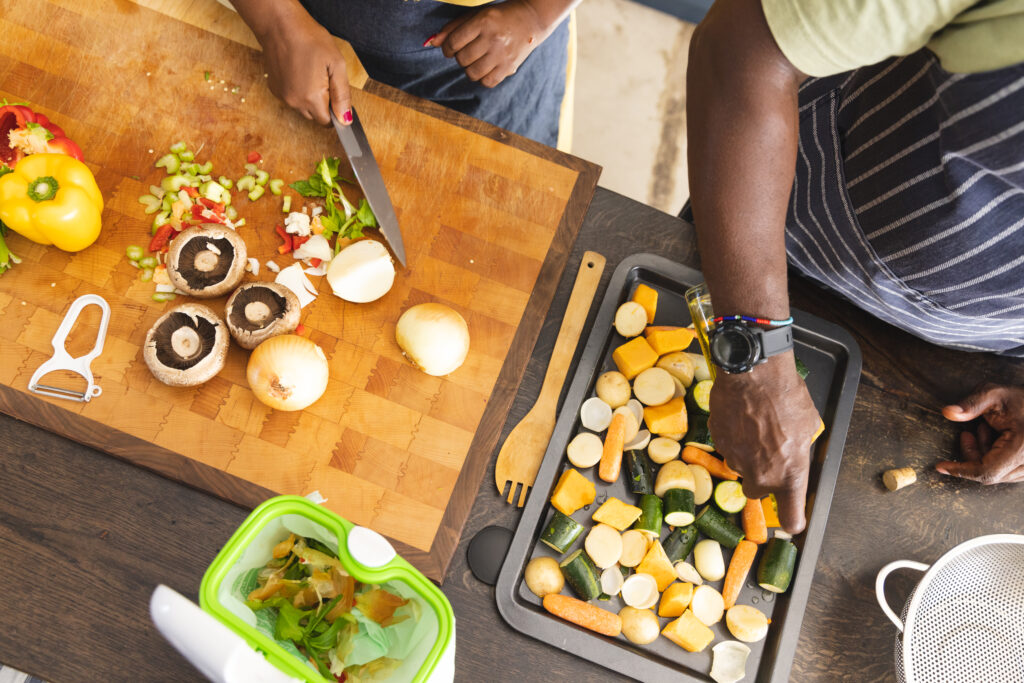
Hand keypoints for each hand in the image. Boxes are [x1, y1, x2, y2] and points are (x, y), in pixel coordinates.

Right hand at [247, 0, 350, 124]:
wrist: (280, 25)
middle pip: (314, 116)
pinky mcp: (274, 88)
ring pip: (302, 108)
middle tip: (323, 79)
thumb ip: (342, 95)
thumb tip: (345, 120)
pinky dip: (297, 90)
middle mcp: (294, 102)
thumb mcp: (336, 65)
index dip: (334, 111)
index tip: (335, 94)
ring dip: (309, 98)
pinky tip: (299, 72)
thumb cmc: (310, 40)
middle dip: (322, 104)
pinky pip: (291, 98)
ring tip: (310, 72)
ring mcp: (282, 96)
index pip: (327, 122)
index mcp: (311, 98)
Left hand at [426, 0, 549, 87]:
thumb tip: (431, 42)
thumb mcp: (476, 15)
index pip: (454, 42)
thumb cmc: (498, 17)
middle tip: (467, 52)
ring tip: (475, 61)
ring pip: (472, 73)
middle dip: (459, 58)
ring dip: (469, 69)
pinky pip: (487, 82)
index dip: (447, 48)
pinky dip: (482, 78)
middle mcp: (493, 38)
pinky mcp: (510, 67)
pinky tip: (485, 68)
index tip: (450, 49)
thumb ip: (453, 28)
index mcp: (483, 21)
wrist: (531, 18)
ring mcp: (502, 54)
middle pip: (462, 59)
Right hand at [709, 355, 819, 533]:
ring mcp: (736, 458)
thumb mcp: (809, 425)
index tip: (791, 520)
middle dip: (762, 479)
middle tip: (768, 456)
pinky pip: (727, 447)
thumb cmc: (786, 395)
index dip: (792, 521)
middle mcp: (761, 473)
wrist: (754, 373)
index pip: (791, 516)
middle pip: (757, 492)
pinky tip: (743, 418)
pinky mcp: (718, 442)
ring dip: (748, 454)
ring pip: (741, 467)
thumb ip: (801, 448)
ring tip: (756, 426)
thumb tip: (796, 450)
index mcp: (790, 473)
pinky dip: (734, 437)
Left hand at [937, 383, 1023, 483]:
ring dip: (983, 455)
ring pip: (997, 474)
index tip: (941, 466)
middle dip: (971, 455)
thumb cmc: (1020, 398)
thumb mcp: (993, 394)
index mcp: (1021, 447)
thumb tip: (948, 412)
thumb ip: (971, 404)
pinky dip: (994, 458)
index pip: (986, 471)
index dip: (960, 471)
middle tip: (966, 434)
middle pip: (990, 474)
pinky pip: (1007, 472)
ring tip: (984, 430)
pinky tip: (994, 439)